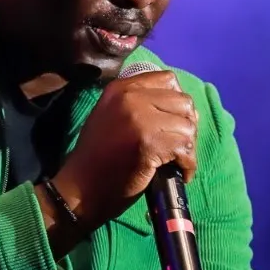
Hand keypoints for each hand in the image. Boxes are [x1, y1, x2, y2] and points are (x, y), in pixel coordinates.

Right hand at [48, 70, 197, 230]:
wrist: (81, 189)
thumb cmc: (98, 158)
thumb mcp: (112, 116)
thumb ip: (140, 104)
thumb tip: (182, 107)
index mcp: (121, 88)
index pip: (168, 79)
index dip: (177, 102)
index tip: (174, 122)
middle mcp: (130, 97)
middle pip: (183, 102)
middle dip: (187, 125)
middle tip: (178, 146)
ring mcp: (140, 119)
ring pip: (188, 126)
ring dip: (188, 147)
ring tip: (177, 161)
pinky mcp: (149, 143)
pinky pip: (185, 148)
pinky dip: (188, 164)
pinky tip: (180, 172)